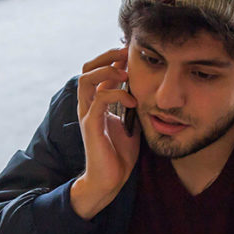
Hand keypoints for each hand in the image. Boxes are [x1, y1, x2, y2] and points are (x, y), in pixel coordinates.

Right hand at [70, 48, 140, 219]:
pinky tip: (133, 101)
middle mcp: (88, 106)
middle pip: (87, 69)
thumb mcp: (130, 124)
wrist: (109, 180)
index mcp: (96, 104)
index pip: (98, 71)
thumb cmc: (119, 155)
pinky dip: (117, 94)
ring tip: (126, 73)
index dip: (113, 58)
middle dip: (107, 57)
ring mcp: (87, 115)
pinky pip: (100, 100)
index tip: (132, 52)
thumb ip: (132, 106)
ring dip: (107, 71)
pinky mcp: (91, 125)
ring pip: (87, 79)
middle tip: (126, 53)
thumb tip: (146, 90)